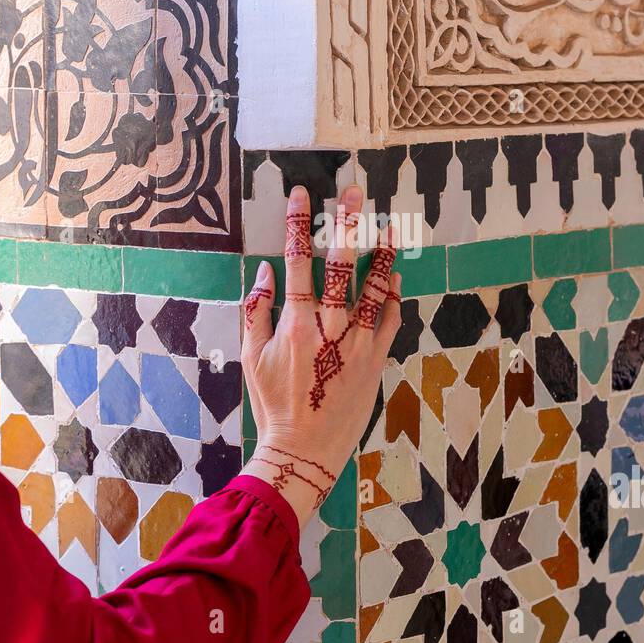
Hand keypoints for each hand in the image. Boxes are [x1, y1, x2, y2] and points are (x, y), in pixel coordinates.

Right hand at [238, 184, 401, 528]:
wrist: (305, 449)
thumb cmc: (274, 404)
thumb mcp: (250, 358)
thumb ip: (256, 312)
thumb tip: (265, 272)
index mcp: (294, 325)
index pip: (296, 262)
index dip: (297, 225)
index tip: (301, 195)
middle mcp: (329, 329)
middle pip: (340, 265)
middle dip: (346, 224)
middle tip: (355, 193)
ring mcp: (357, 344)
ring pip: (373, 288)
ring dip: (380, 254)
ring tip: (388, 226)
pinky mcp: (376, 360)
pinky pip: (390, 320)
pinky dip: (392, 296)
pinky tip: (394, 276)